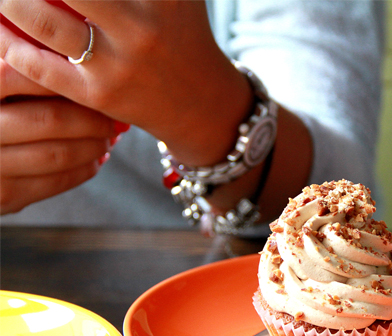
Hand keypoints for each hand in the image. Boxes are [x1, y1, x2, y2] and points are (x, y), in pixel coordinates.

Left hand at [0, 0, 252, 165]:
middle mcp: (141, 26)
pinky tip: (3, 35)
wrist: (202, 101)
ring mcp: (119, 63)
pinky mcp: (100, 94)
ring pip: (43, 21)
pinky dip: (12, 46)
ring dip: (10, 3)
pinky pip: (41, 67)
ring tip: (4, 0)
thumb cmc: (181, 33)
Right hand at [0, 58, 122, 213]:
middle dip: (93, 119)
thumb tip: (83, 67)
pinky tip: (97, 157)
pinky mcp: (5, 196)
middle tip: (115, 116)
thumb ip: (28, 71)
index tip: (95, 80)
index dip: (67, 81)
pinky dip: (86, 168)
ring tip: (110, 135)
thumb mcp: (3, 85)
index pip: (24, 76)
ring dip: (95, 145)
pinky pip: (57, 181)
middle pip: (51, 119)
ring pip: (59, 154)